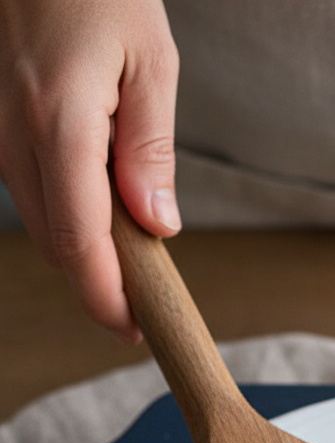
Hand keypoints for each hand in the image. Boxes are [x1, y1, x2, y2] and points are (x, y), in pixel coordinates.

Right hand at [0, 0, 179, 340]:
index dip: (106, 297)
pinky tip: (107, 215)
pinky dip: (71, 221)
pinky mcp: (2, 133)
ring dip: (86, 254)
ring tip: (136, 259)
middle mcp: (18, 137)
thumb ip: (152, 149)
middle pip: (57, 246)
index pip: (80, 241)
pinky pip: (37, 198)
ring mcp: (2, 136)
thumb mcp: (151, 62)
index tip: (134, 327)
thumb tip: (158, 225)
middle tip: (147, 304)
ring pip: (43, 227)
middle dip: (100, 286)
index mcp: (58, 124)